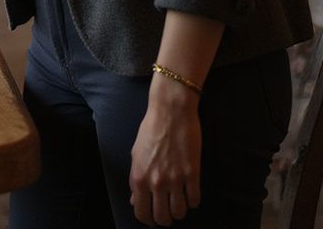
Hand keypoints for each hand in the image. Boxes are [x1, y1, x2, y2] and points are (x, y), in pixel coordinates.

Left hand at [129, 82, 201, 224]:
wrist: (170, 112)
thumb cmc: (151, 130)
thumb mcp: (136, 154)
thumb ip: (136, 179)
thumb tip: (135, 200)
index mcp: (138, 176)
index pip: (142, 212)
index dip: (147, 219)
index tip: (152, 217)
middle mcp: (156, 181)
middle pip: (162, 218)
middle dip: (165, 218)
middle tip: (167, 210)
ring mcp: (175, 179)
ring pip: (180, 213)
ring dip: (179, 210)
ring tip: (178, 200)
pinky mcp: (193, 174)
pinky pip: (195, 200)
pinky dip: (192, 200)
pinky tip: (189, 191)